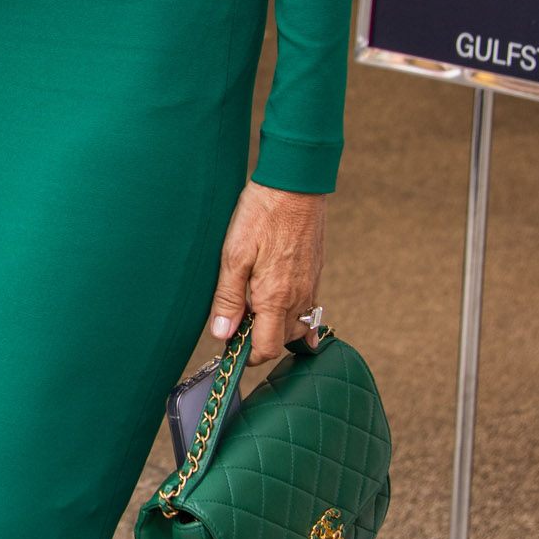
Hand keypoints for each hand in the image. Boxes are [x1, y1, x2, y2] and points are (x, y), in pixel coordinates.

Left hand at [208, 183, 326, 363]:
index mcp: (275, 297)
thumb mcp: (233, 255)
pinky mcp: (315, 272)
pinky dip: (292, 312)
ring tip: (253, 309)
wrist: (295, 184)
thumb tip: (222, 334)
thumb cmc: (261, 214)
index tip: (230, 344)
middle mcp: (298, 297)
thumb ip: (228, 298)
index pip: (267, 349)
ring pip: (296, 325)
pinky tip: (276, 301)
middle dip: (260, 340)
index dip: (247, 354)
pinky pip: (307, 306)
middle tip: (237, 322)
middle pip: (282, 340)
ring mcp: (310, 285)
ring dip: (276, 326)